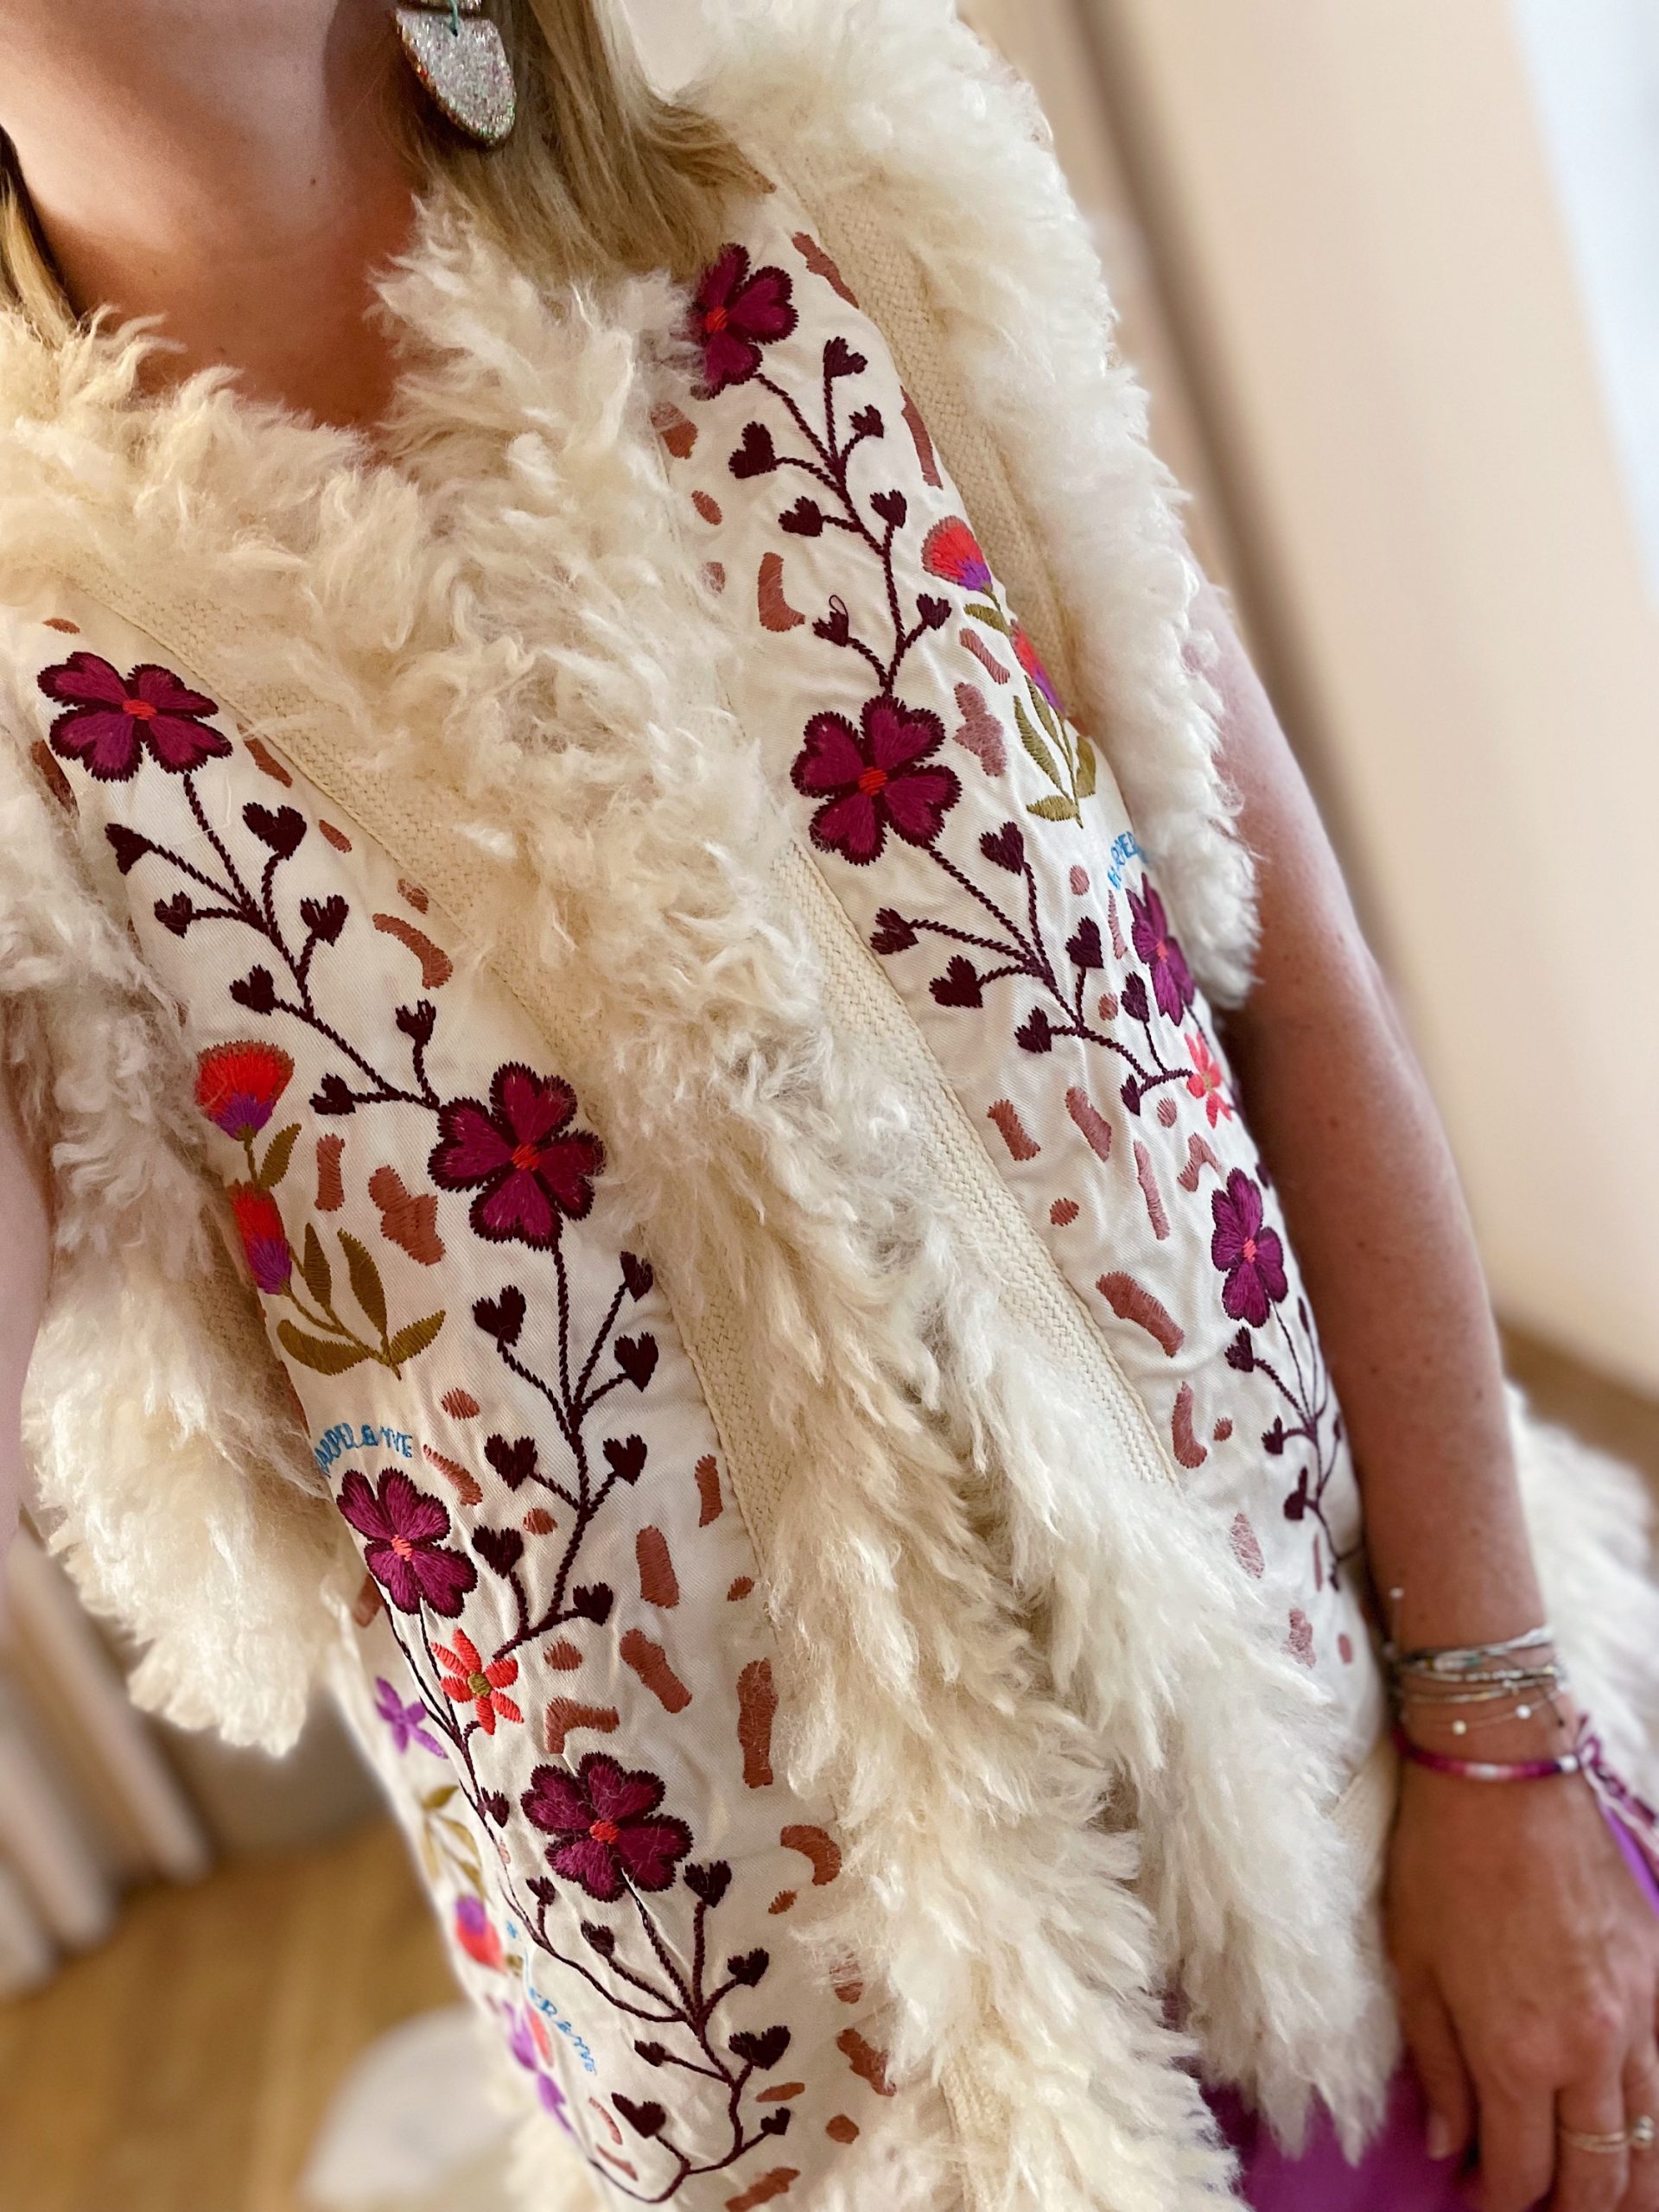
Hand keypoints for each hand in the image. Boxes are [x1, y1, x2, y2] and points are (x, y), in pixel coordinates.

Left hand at [1388, 1755, 1658, 2210]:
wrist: (1503, 1776)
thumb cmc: (1442, 1865)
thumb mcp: (1414, 1968)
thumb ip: (1438, 2067)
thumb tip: (1446, 2143)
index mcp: (1517, 2053)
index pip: (1522, 2172)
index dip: (1498, 2200)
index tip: (1478, 2197)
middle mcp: (1590, 2051)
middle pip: (1601, 2177)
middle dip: (1571, 2210)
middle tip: (1543, 2206)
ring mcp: (1638, 2017)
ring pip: (1655, 2142)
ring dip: (1629, 2182)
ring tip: (1600, 2193)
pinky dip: (1656, 2116)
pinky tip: (1635, 2124)